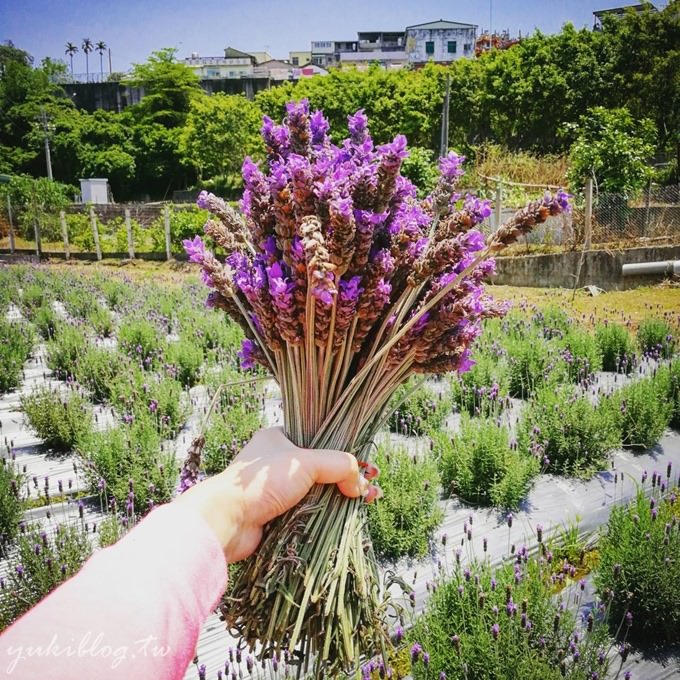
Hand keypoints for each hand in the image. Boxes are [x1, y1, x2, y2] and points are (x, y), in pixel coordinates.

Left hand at [174, 427, 380, 562]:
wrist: (229, 521)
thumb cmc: (263, 484)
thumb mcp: (306, 462)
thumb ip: (337, 464)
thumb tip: (360, 480)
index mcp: (281, 438)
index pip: (323, 442)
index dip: (347, 453)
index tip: (369, 465)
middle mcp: (280, 462)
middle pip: (325, 467)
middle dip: (351, 477)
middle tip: (373, 486)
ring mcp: (279, 490)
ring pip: (321, 490)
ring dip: (345, 496)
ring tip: (369, 501)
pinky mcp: (280, 514)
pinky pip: (312, 510)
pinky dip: (331, 512)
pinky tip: (349, 515)